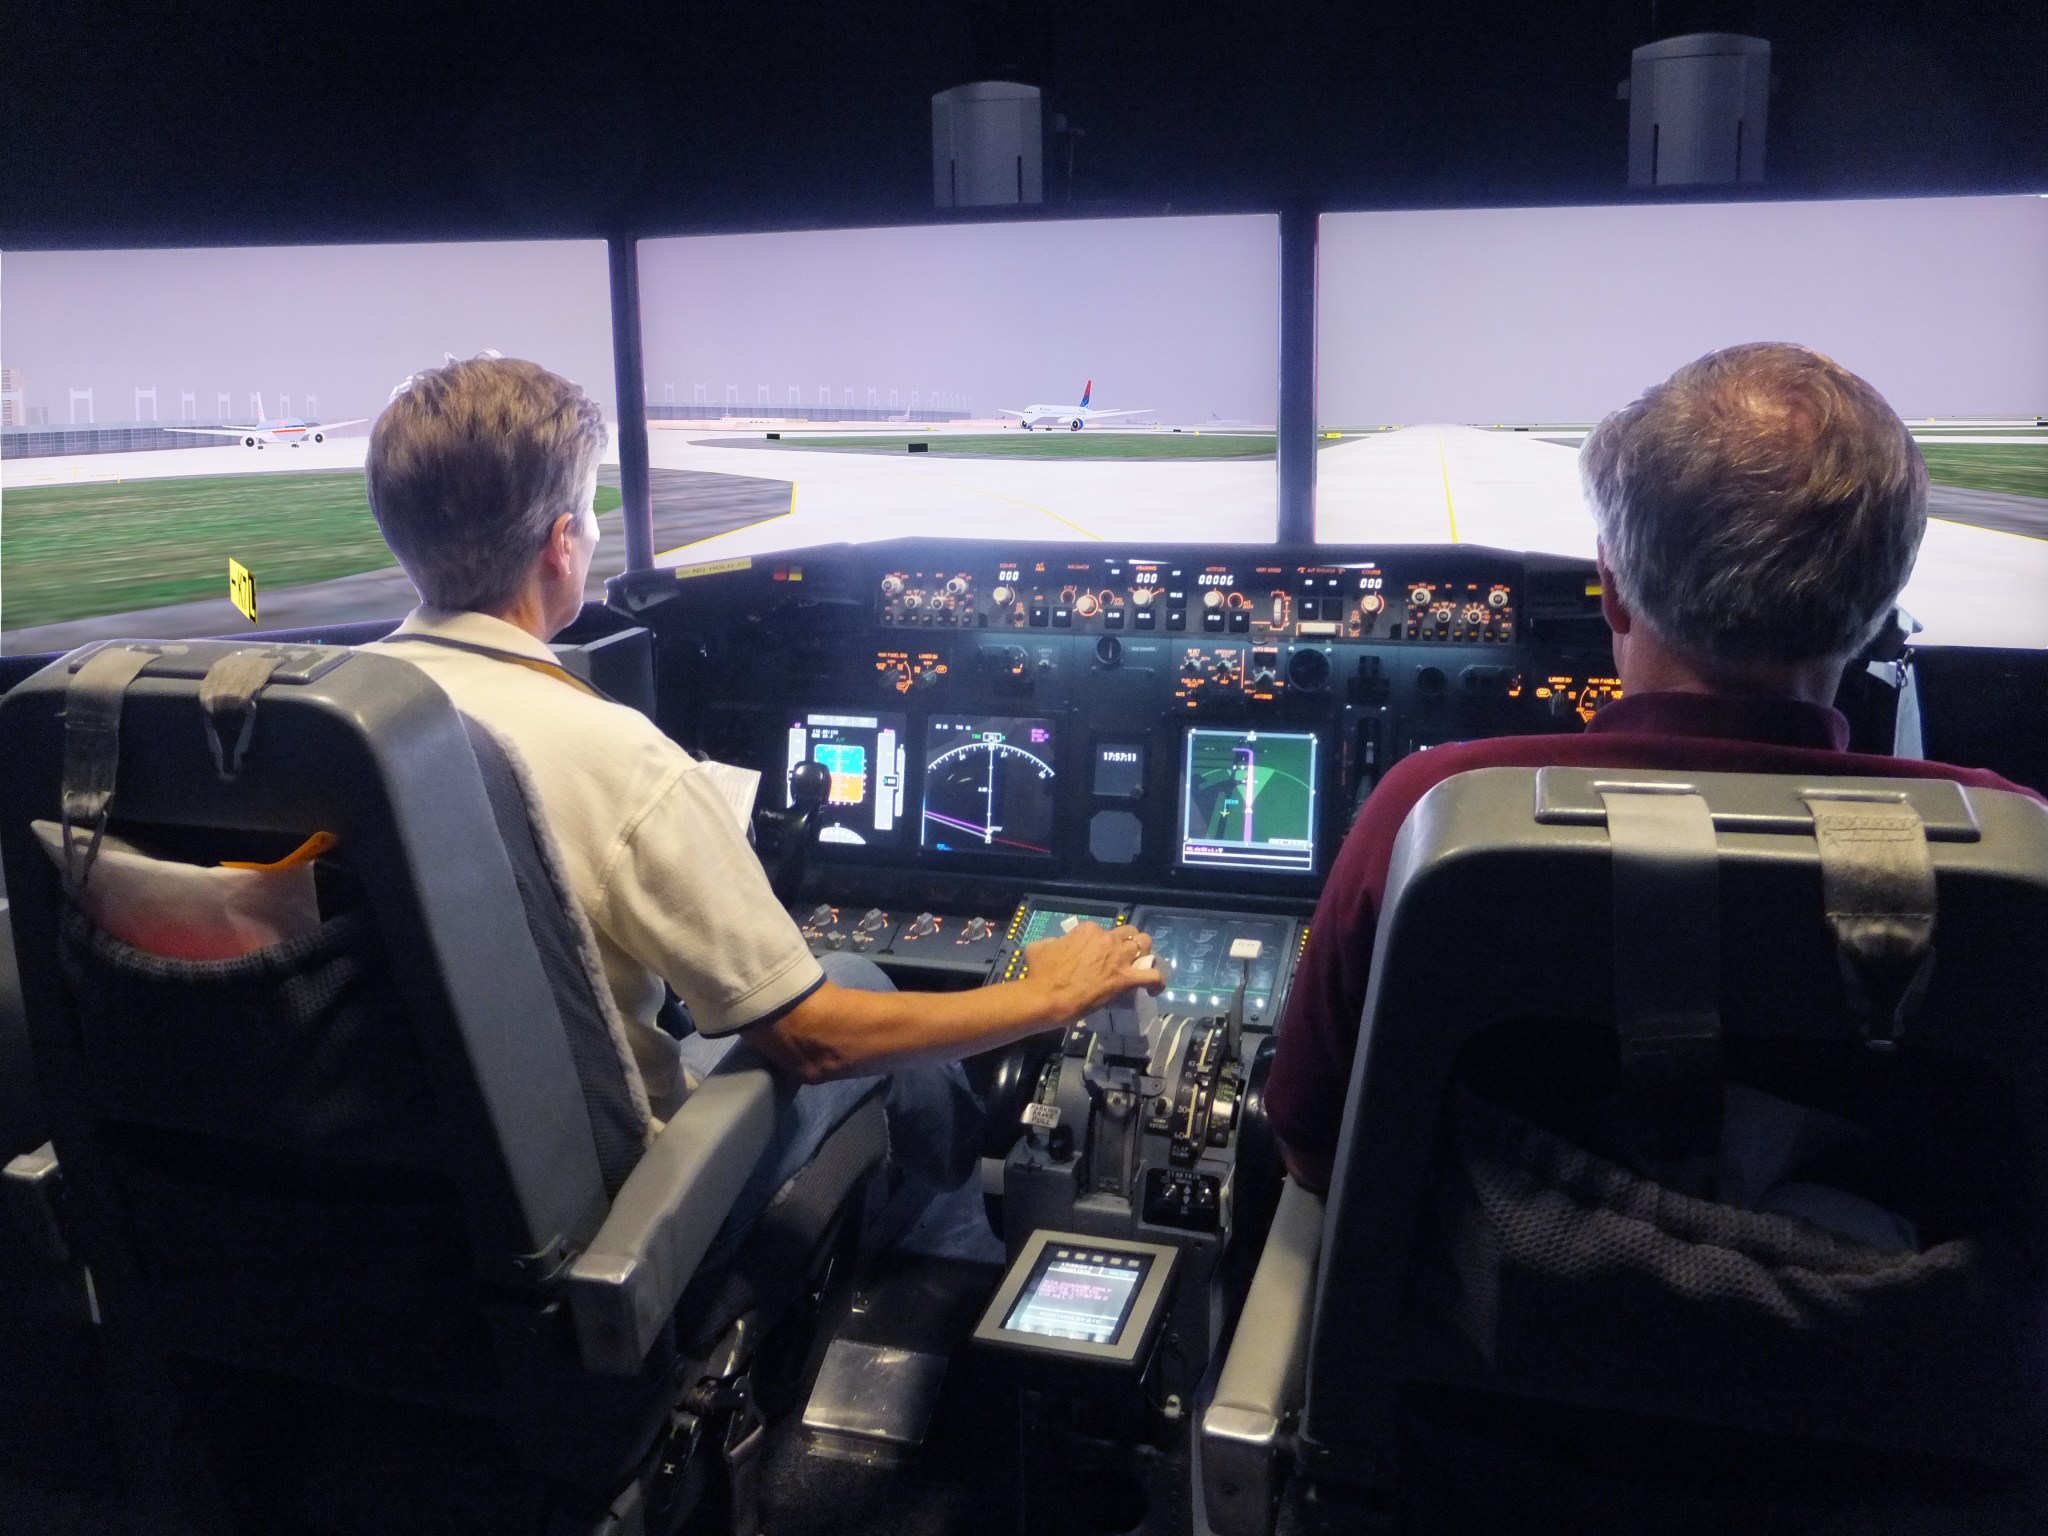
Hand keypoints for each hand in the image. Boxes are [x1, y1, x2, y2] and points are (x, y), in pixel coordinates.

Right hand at [1020, 922, 1163, 1025]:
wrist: (1047, 996)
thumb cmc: (1040, 973)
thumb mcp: (1039, 947)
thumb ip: (1053, 941)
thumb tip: (1056, 944)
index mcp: (1088, 930)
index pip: (1103, 930)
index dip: (1102, 943)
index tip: (1097, 956)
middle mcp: (1107, 939)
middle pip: (1129, 933)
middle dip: (1129, 942)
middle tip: (1122, 958)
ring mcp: (1119, 958)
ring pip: (1145, 946)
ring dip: (1145, 954)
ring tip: (1140, 966)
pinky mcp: (1126, 979)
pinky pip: (1153, 976)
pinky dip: (1158, 981)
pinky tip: (1154, 989)